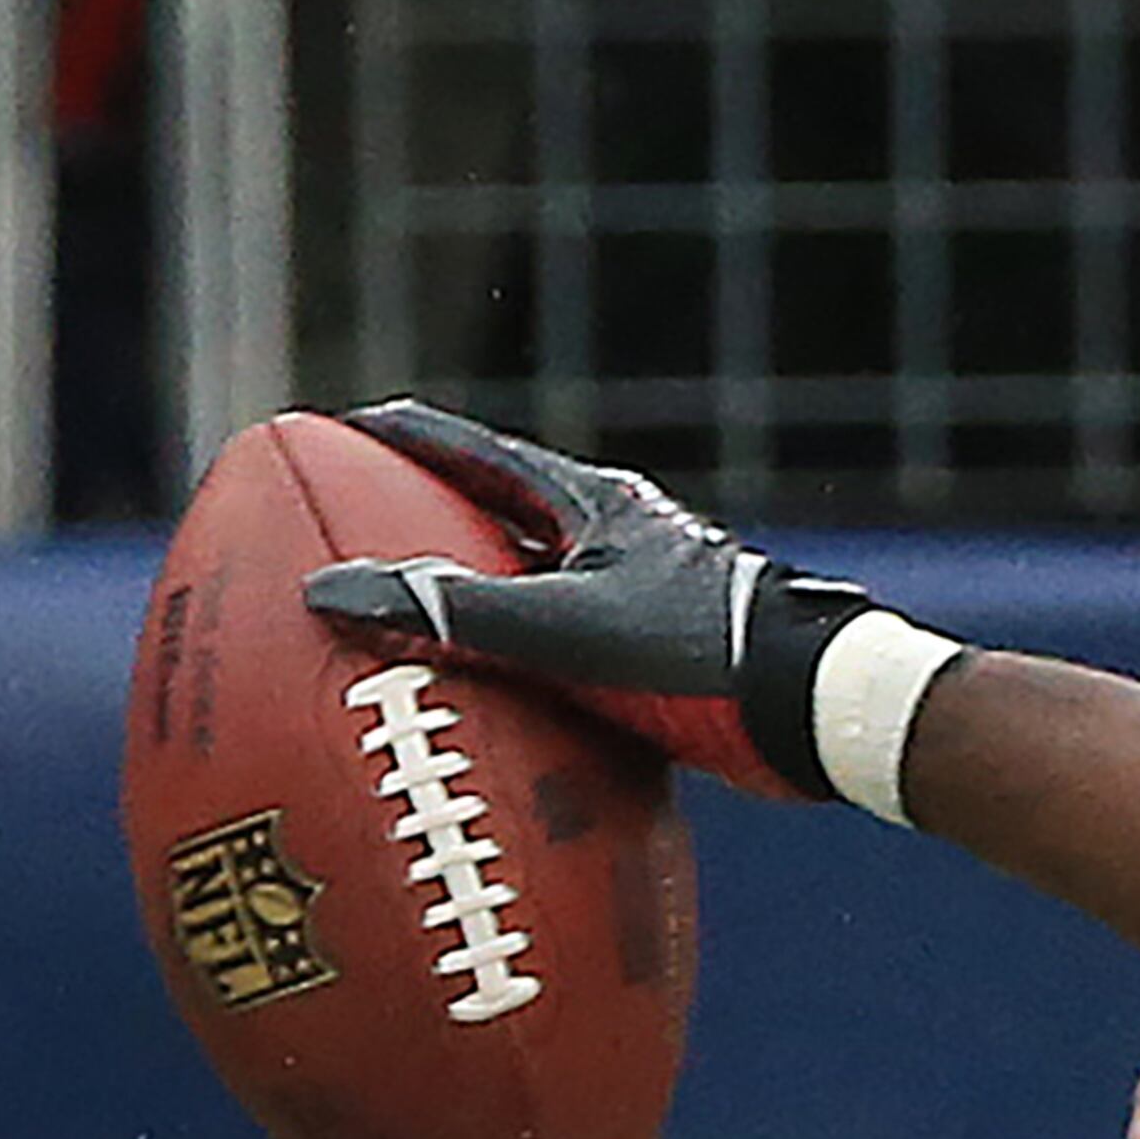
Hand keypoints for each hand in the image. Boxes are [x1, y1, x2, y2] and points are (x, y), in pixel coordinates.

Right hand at [299, 401, 927, 807]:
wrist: (817, 711)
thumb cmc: (703, 654)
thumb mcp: (567, 630)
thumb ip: (455, 611)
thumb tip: (330, 591)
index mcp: (594, 505)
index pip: (473, 452)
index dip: (396, 438)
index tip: (323, 427)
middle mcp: (612, 538)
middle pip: (494, 513)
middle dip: (417, 517)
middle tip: (335, 524)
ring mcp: (634, 594)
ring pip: (522, 586)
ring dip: (459, 599)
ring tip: (382, 621)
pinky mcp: (652, 655)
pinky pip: (552, 649)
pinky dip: (502, 665)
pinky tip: (466, 705)